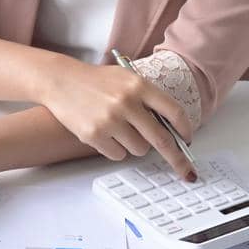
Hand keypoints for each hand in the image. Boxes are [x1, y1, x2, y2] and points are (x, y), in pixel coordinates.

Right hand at [42, 62, 196, 179]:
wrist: (60, 80)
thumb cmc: (96, 81)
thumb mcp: (125, 79)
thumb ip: (148, 98)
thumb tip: (170, 128)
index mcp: (138, 85)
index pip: (173, 112)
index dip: (185, 130)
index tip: (188, 140)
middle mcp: (126, 102)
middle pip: (162, 140)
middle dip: (176, 158)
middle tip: (184, 169)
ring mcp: (110, 120)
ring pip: (139, 149)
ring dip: (135, 146)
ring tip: (120, 130)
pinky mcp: (94, 135)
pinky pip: (118, 155)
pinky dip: (115, 149)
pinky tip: (105, 134)